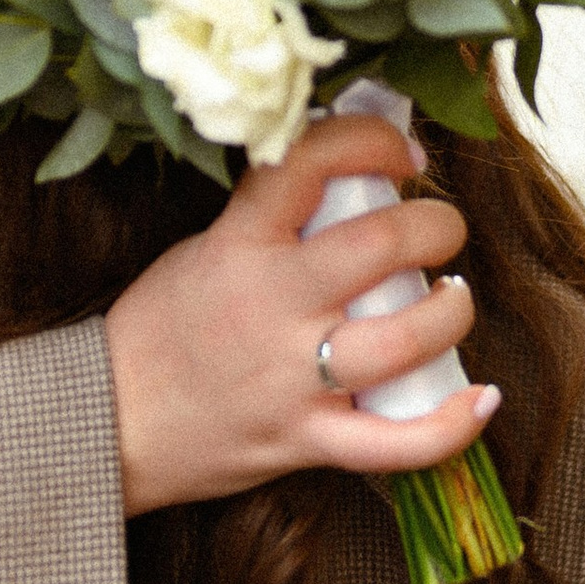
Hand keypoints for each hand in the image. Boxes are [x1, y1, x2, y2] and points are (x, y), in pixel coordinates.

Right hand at [101, 113, 498, 517]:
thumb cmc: (157, 330)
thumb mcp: (203, 249)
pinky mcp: (305, 439)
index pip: (313, 159)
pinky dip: (449, 426)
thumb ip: (271, 220)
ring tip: (453, 299)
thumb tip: (350, 180)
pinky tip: (479, 399)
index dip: (374, 141)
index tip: (401, 154)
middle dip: (437, 226)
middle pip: (384, 245)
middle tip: (441, 230)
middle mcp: (272, 303)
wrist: (104, 421)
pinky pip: (394, 443)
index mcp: (241, 242)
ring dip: (452, 312)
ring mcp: (291, 376)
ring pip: (403, 338)